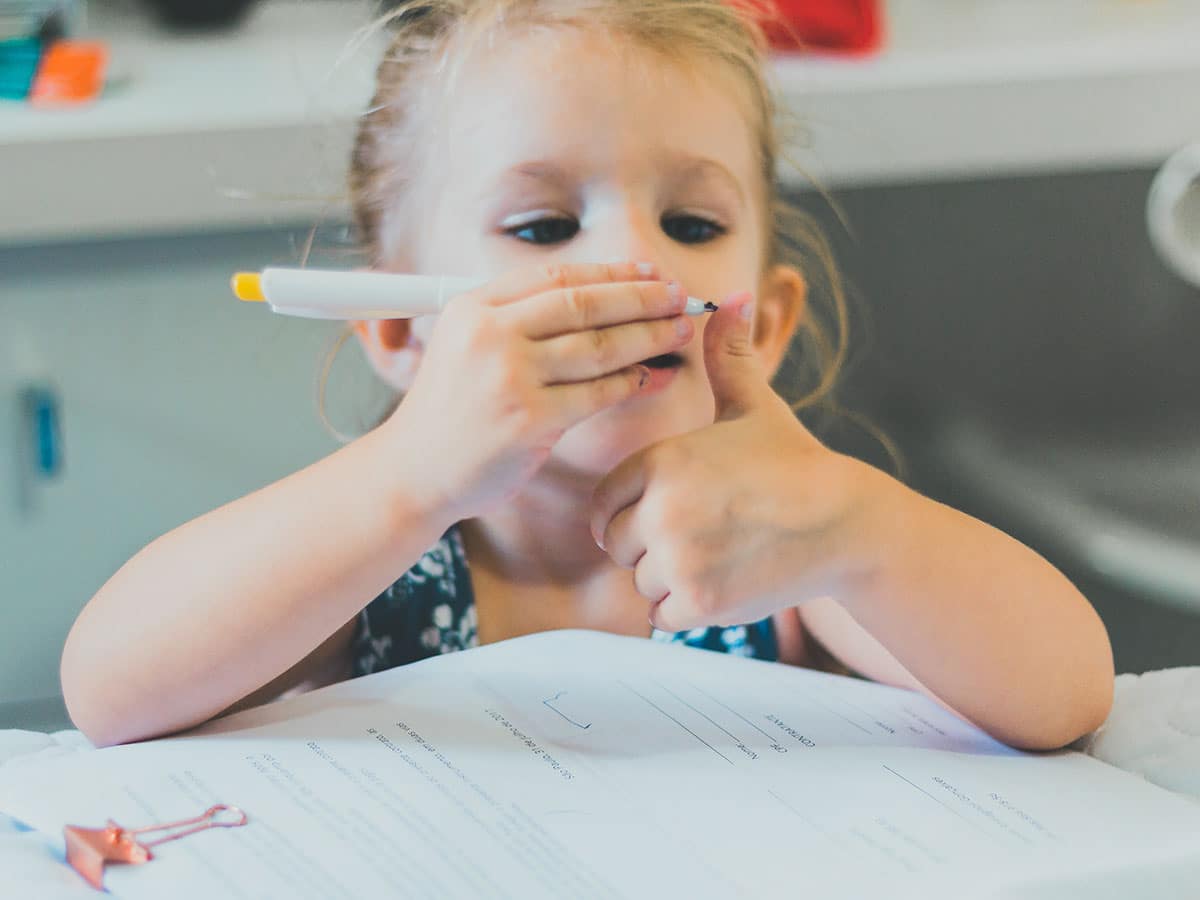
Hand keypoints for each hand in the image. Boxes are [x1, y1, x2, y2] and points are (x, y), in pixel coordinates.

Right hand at [385, 262, 694, 521]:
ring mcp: (508, 377)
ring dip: (648, 336)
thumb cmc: (451, 411)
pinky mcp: (528, 420)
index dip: (611, 272)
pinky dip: (633, 383)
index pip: (556, 278)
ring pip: (598, 347)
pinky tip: (656, 377)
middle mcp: (489, 335)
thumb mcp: (466, 346)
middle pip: (584, 304)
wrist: (414, 472)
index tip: (649, 272)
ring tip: (680, 331)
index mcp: (473, 307)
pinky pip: (596, 394)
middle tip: (681, 297)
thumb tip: (596, 297)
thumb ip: (517, 320)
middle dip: (642, 298)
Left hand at [590, 292, 885, 631]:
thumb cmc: (794, 463)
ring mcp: (680, 557)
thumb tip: (732, 296)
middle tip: (701, 536)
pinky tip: (724, 583)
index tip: (668, 512)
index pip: (604, 504)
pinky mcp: (700, 600)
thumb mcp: (754, 406)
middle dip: (649, 548)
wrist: (846, 523)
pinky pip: (662, 616)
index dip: (631, 511)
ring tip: (720, 555)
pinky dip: (685, 609)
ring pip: (641, 582)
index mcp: (660, 460)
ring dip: (670, 580)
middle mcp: (662, 507)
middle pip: (618, 547)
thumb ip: (727, 358)